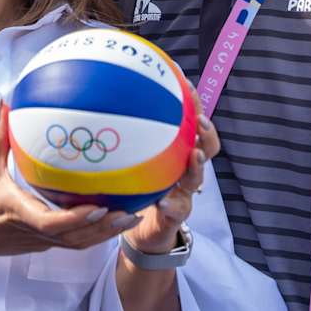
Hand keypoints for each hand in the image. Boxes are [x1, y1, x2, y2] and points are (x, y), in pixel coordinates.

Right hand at [0, 111, 136, 279]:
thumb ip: (0, 136)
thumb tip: (7, 102)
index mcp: (19, 212)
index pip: (52, 223)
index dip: (77, 218)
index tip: (100, 206)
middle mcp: (34, 232)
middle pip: (76, 239)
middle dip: (105, 229)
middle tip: (132, 212)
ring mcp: (40, 243)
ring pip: (79, 245)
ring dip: (106, 234)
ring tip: (132, 218)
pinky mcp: (43, 246)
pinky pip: (74, 243)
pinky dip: (95, 235)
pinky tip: (112, 221)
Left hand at [125, 81, 220, 253]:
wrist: (142, 229)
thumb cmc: (136, 188)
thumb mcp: (130, 160)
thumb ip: (122, 135)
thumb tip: (102, 94)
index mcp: (178, 151)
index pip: (193, 122)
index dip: (193, 103)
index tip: (184, 81)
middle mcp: (186, 169)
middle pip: (208, 147)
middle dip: (206, 132)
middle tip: (199, 120)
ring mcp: (185, 193)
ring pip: (197, 177)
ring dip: (197, 166)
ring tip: (194, 155)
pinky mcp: (176, 215)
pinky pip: (177, 209)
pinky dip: (172, 203)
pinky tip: (163, 200)